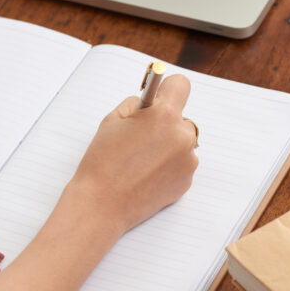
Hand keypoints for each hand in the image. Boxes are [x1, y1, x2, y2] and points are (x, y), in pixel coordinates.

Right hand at [69, 74, 198, 233]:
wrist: (101, 205)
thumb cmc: (103, 162)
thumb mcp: (113, 120)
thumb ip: (137, 105)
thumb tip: (150, 102)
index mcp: (164, 116)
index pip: (180, 85)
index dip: (166, 89)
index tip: (158, 97)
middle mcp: (182, 137)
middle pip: (181, 117)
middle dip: (165, 122)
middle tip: (141, 135)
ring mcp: (188, 161)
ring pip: (182, 141)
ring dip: (168, 144)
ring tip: (141, 159)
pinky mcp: (186, 181)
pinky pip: (181, 162)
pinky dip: (168, 165)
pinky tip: (146, 174)